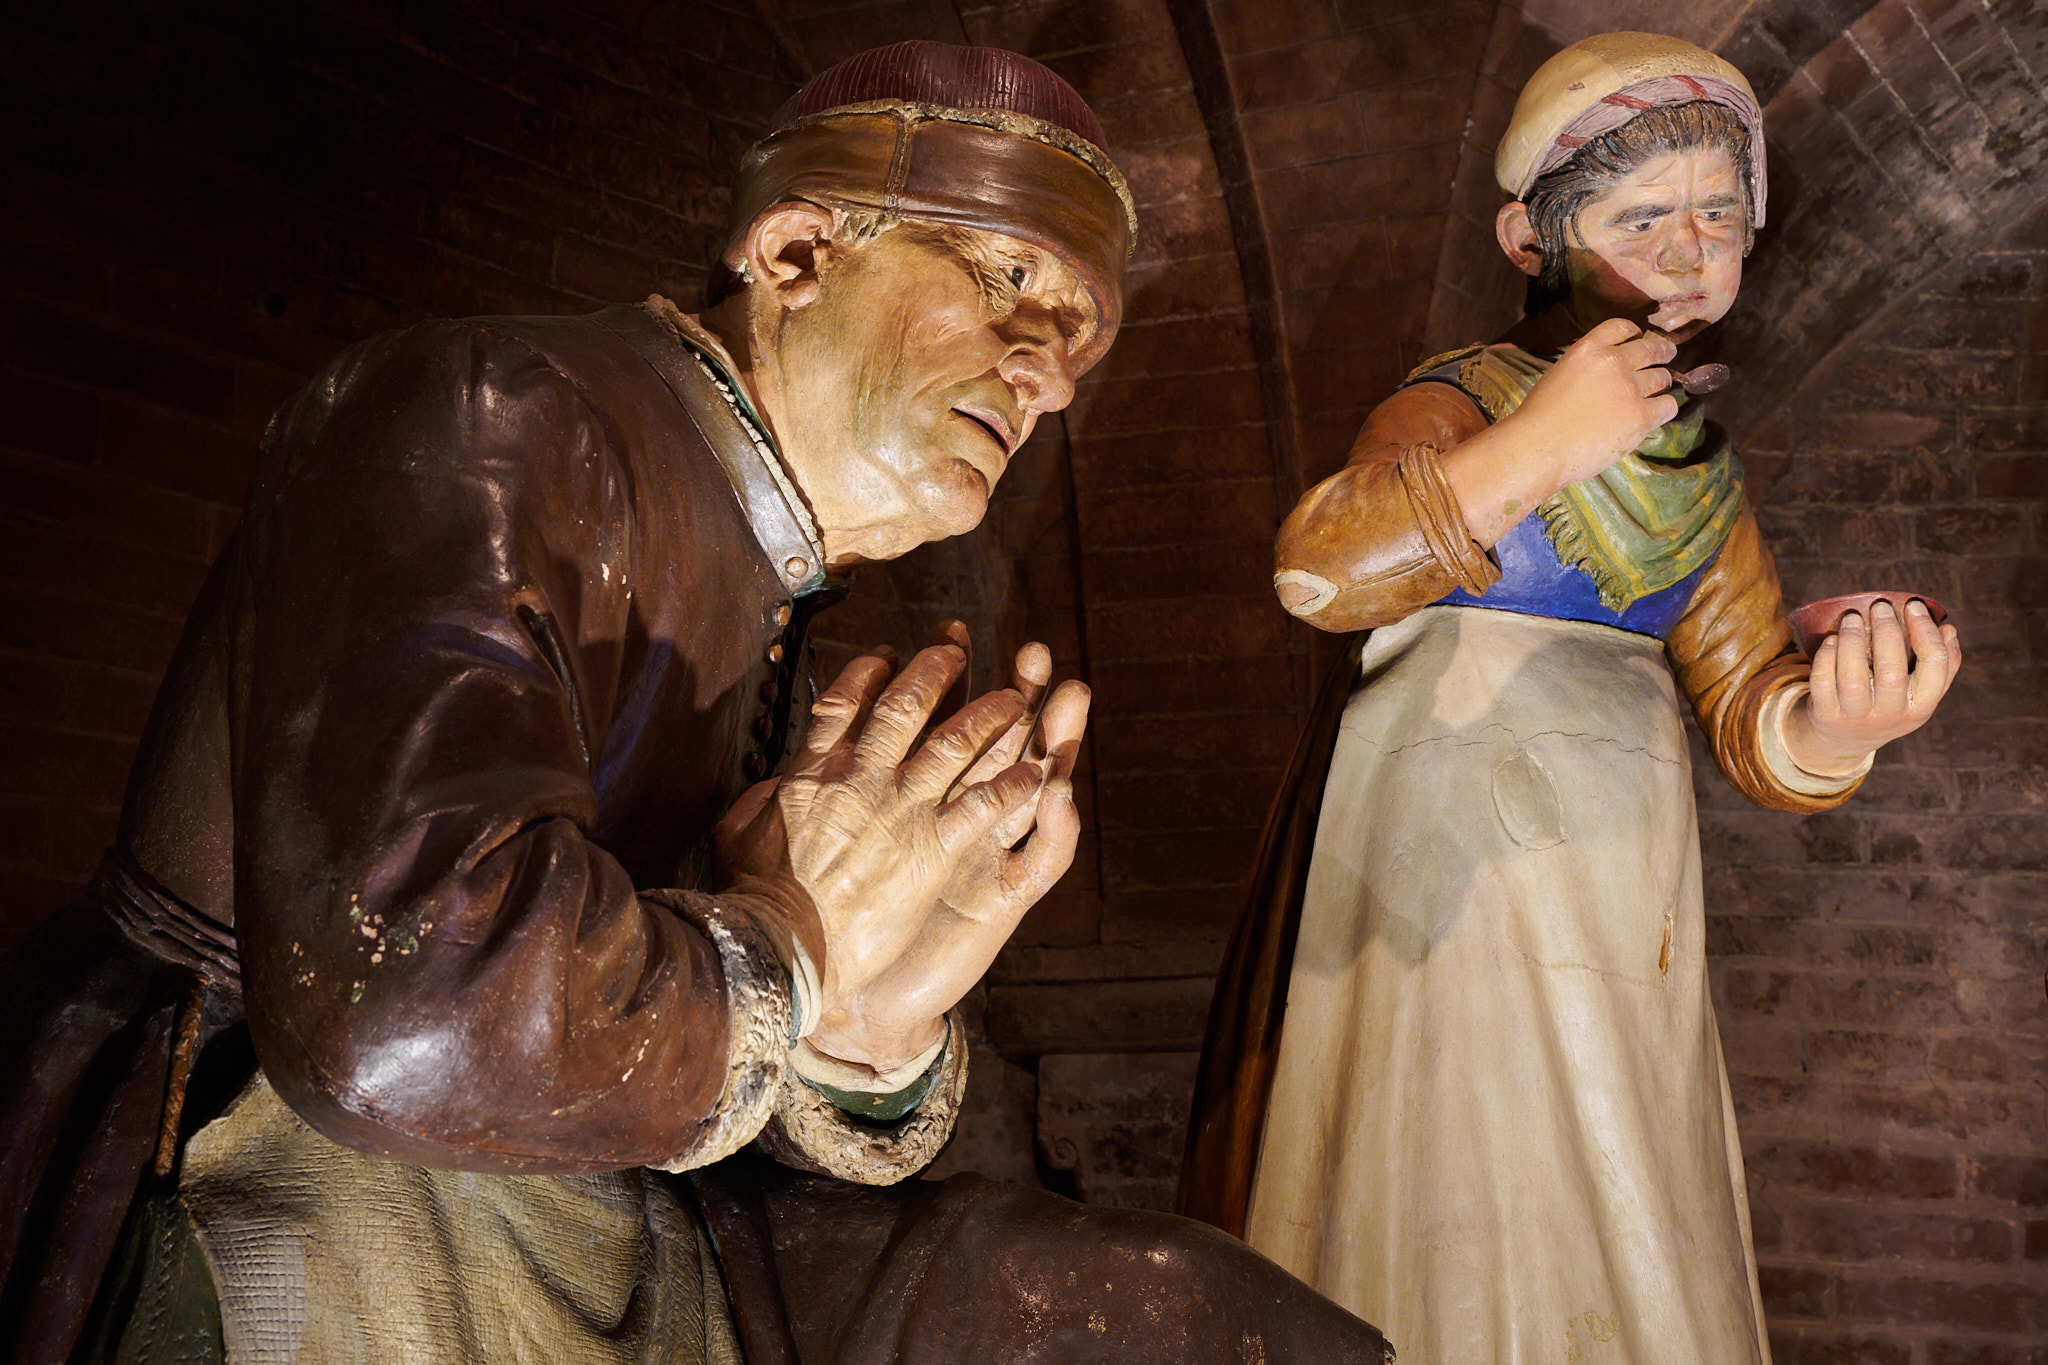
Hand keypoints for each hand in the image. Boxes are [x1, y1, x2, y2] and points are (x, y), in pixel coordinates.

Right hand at [715, 630, 1085, 1069]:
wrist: (782, 945)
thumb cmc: (752, 895)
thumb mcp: (738, 830)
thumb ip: (763, 798)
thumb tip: (775, 781)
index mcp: (814, 770)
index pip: (845, 703)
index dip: (869, 672)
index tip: (888, 655)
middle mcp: (863, 777)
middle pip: (906, 707)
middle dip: (936, 672)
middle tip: (957, 651)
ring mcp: (901, 809)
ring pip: (953, 744)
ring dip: (987, 716)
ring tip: (1016, 698)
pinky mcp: (932, 848)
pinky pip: (981, 806)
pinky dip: (1012, 787)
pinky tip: (1036, 775)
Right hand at [1501, 316, 1678, 492]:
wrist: (1538, 447)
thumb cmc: (1539, 419)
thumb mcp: (1558, 376)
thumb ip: (1584, 368)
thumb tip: (1602, 375)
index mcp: (1588, 350)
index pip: (1621, 327)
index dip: (1635, 333)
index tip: (1638, 338)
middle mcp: (1613, 363)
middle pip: (1650, 349)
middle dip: (1661, 351)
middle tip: (1666, 356)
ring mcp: (1629, 389)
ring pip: (1662, 378)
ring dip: (1662, 382)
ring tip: (1659, 389)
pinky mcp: (1641, 417)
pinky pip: (1667, 406)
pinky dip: (1664, 408)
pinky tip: (1656, 414)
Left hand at [1781, 599, 1961, 776]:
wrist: (1846, 739)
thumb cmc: (1889, 704)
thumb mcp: (1919, 694)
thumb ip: (1940, 665)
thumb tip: (1948, 627)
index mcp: (1921, 706)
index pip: (1934, 665)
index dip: (1925, 630)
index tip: (1913, 605)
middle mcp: (1890, 714)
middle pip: (1892, 672)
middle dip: (1886, 632)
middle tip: (1880, 606)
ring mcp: (1856, 717)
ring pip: (1853, 677)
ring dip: (1852, 641)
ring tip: (1852, 617)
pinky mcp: (1825, 715)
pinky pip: (1823, 682)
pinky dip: (1826, 656)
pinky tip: (1833, 639)